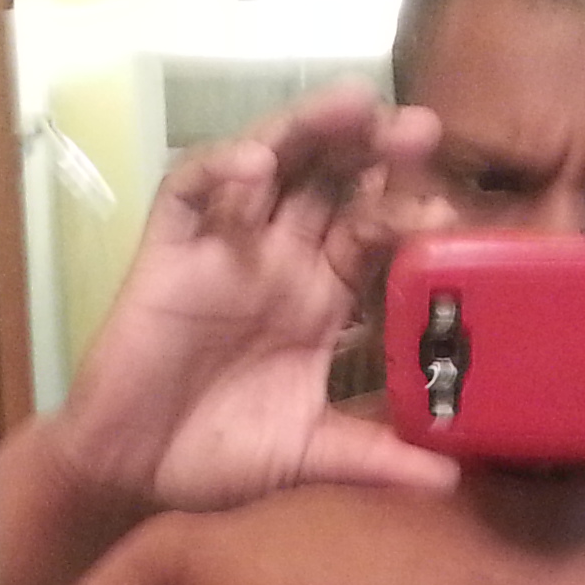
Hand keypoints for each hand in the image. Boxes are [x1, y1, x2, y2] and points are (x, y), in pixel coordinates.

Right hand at [57, 80, 457, 511]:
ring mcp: (225, 247)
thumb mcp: (309, 455)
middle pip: (333, 181)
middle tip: (422, 130)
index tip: (447, 209)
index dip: (407, 212)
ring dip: (308, 130)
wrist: (133, 473)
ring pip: (272, 164)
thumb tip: (451, 479)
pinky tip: (255, 166)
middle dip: (373, 149)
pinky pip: (190, 191)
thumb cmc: (219, 456)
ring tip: (353, 104)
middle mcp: (282, 259)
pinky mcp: (168, 251)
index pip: (374, 232)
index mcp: (324, 298)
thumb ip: (374, 457)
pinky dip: (219, 170)